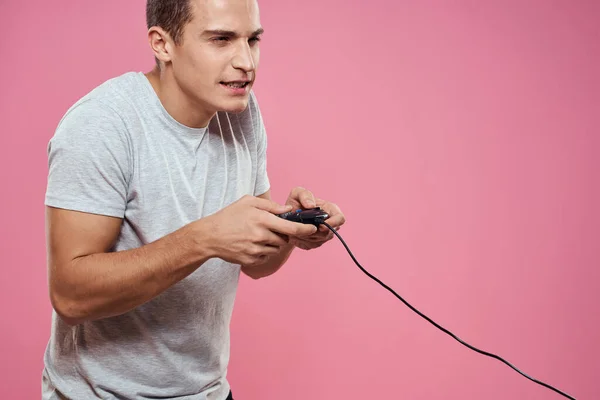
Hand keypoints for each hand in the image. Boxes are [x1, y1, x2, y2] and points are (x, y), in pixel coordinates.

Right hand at [201, 195, 316, 266]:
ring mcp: (256, 250)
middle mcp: (260, 236)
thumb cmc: (229, 216)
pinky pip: (266, 256)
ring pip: (276, 248)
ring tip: (259, 235)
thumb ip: (270, 206)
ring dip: (274, 243)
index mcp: (262, 220)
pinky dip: (264, 251)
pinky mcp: (251, 260)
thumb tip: (288, 210)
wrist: (209, 236)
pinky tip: (252, 243)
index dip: (305, 229)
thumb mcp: (248, 202)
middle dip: (283, 234)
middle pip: (284, 239)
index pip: (291, 227)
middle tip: (272, 228)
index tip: (313, 229)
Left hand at [284, 187, 345, 249]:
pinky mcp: (317, 242)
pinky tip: (295, 234)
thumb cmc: (296, 202)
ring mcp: (325, 234)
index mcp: (331, 210)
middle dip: (313, 232)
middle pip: (328, 233)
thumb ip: (305, 195)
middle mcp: (331, 223)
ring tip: (295, 228)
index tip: (321, 226)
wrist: (287, 216)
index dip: (333, 224)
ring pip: (319, 240)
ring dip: (306, 236)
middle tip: (300, 227)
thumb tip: (311, 205)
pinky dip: (302, 241)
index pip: (340, 219)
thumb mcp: (297, 193)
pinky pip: (311, 245)